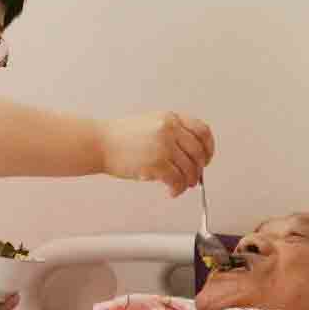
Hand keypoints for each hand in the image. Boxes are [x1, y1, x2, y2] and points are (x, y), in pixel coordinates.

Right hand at [97, 111, 214, 196]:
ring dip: (188, 182)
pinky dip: (178, 189)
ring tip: (181, 186)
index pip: (202, 130)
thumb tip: (189, 153)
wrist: (99, 143)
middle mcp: (170, 130)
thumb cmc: (119, 137)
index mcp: (170, 118)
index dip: (209, 147)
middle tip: (194, 178)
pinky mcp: (157, 164)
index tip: (207, 158)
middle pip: (199, 152)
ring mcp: (164, 146)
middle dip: (199, 169)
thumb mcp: (150, 123)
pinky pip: (177, 181)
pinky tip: (172, 191)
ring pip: (190, 169)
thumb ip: (171, 132)